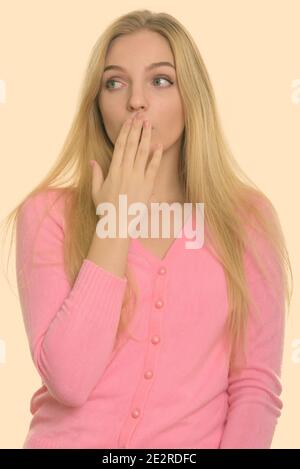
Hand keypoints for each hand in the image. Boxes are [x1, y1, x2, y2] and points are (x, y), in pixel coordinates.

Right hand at [90, 113, 162, 231]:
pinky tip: (159, 145)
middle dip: (136, 128)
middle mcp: (126, 171)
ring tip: (149, 124)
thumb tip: (92, 161)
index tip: (129, 120)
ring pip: (142, 153)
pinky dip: (156, 156)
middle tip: (140, 115)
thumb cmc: (106, 209)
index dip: (125, 131)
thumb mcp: (96, 191)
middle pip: (132, 145)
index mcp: (114, 170)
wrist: (117, 224)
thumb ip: (96, 174)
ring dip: (146, 137)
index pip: (120, 146)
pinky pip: (152, 168)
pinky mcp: (147, 186)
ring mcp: (137, 178)